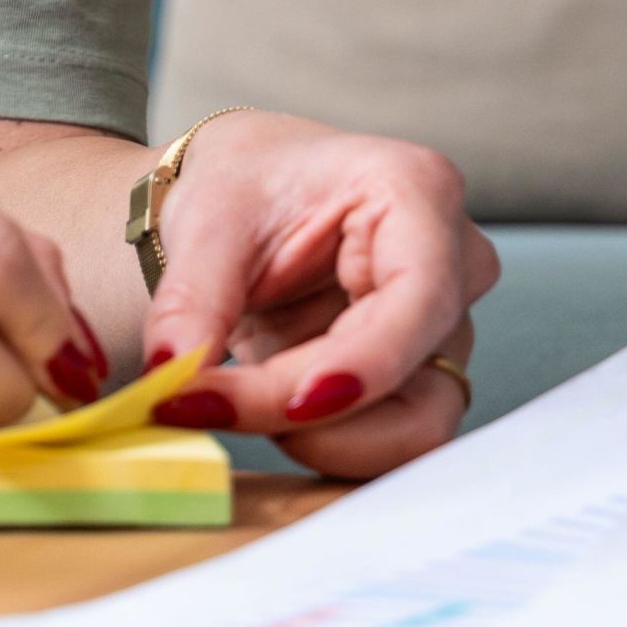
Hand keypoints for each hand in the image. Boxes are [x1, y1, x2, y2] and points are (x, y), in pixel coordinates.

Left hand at [136, 112, 496, 479]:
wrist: (254, 200)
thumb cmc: (249, 186)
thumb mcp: (206, 223)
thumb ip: (190, 302)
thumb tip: (173, 373)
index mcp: (417, 192)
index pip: (418, 297)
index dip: (365, 364)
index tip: (293, 405)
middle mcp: (453, 264)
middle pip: (412, 376)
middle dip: (310, 410)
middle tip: (207, 405)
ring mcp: (444, 329)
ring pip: (412, 427)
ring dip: (316, 436)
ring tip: (233, 395)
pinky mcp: (422, 378)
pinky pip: (386, 440)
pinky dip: (317, 440)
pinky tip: (261, 402)